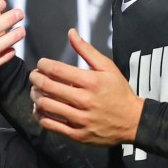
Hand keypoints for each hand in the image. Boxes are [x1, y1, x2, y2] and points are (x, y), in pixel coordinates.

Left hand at [30, 28, 143, 145]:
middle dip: (35, 78)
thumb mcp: (107, 67)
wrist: (133, 122)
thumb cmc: (119, 92)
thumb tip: (71, 33)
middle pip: (48, 87)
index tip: (41, 63)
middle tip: (34, 75)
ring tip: (35, 91)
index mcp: (91, 81)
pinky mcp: (78, 134)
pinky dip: (40, 115)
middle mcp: (85, 100)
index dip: (43, 65)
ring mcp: (80, 119)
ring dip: (35, 96)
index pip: (57, 70)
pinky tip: (40, 109)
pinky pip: (51, 125)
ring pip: (46, 106)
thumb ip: (87, 50)